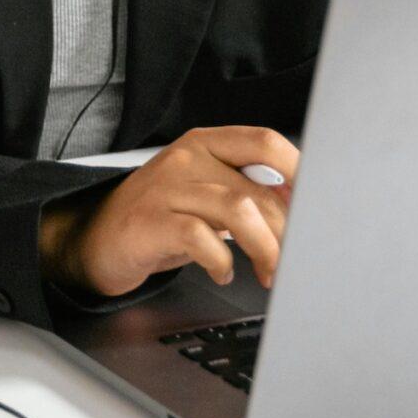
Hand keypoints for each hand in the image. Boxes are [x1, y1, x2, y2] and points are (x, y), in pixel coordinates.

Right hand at [42, 126, 298, 298]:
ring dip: (264, 249)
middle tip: (293, 263)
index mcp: (205, 144)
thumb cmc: (160, 218)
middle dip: (286, 234)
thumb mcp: (204, 194)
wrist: (96, 238)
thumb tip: (303, 209)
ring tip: (267, 273)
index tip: (320, 208)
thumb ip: (248, 193)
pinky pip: (201, 238)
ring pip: (238, 210)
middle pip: (258, 189)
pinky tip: (222, 273)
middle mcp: (186, 158)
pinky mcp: (150, 221)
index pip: (265, 143)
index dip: (301, 174)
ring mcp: (166, 188)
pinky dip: (221, 262)